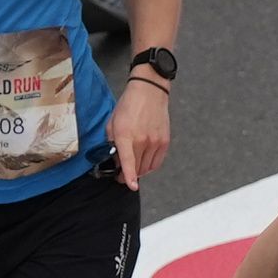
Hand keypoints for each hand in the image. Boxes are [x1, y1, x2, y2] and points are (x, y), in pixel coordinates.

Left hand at [109, 70, 171, 188]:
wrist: (149, 92)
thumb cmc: (129, 105)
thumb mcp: (112, 123)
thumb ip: (112, 142)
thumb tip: (115, 158)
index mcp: (126, 135)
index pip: (128, 161)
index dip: (129, 176)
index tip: (130, 185)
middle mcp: (142, 140)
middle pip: (137, 167)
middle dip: (128, 174)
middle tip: (122, 175)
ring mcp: (155, 141)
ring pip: (147, 167)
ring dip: (139, 171)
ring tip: (133, 167)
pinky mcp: (164, 141)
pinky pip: (157, 162)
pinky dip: (150, 166)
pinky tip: (144, 163)